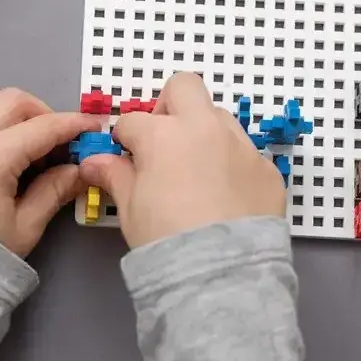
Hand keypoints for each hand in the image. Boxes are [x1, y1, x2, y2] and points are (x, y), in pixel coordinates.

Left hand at [0, 88, 101, 257]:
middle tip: (56, 141)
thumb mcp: (25, 227)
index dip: (74, 124)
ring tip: (22, 146)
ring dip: (9, 115)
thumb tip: (78, 170)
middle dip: (42, 113)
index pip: (44, 127)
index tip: (94, 127)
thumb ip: (54, 191)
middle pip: (12, 101)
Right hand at [79, 73, 285, 248]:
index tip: (125, 157)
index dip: (125, 139)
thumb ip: (115, 176)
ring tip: (196, 171)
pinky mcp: (266, 169)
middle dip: (169, 106)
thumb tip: (94, 161)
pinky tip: (225, 198)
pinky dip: (231, 165)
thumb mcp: (131, 209)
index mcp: (163, 135)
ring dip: (203, 132)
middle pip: (184, 87)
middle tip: (163, 140)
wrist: (222, 272)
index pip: (133, 122)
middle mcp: (204, 129)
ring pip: (219, 117)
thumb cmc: (165, 239)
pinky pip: (244, 154)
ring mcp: (241, 146)